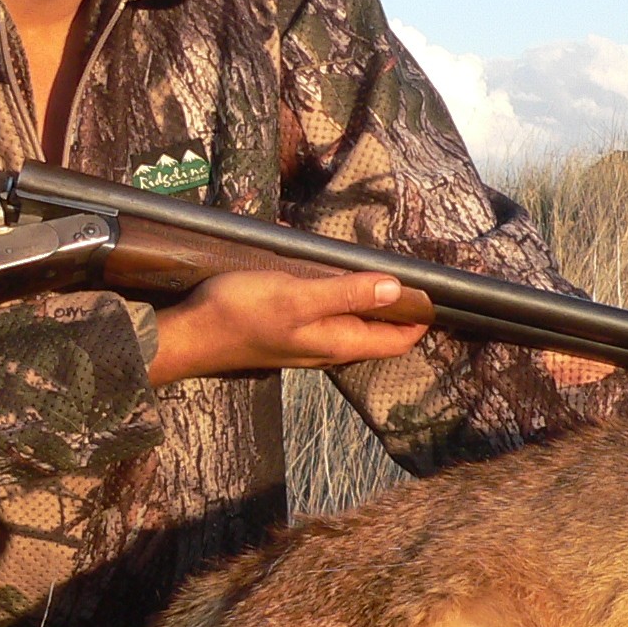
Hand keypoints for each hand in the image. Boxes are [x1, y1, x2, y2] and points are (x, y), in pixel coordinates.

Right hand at [147, 270, 428, 385]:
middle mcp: (326, 348)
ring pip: (350, 329)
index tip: (438, 294)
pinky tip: (332, 283)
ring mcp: (304, 344)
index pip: (395, 341)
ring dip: (369, 307)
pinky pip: (325, 320)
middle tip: (417, 282)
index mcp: (337, 342)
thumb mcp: (299, 297)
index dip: (419, 320)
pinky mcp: (284, 333)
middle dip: (399, 313)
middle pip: (376, 336)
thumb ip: (347, 293)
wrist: (189, 336)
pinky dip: (340, 303)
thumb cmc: (243, 313)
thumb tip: (395, 288)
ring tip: (382, 278)